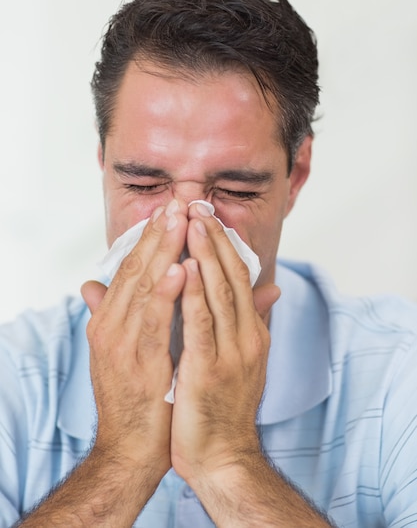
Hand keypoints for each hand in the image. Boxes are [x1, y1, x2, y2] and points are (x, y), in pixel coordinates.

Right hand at [81, 199, 187, 484]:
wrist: (129, 451)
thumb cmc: (134, 398)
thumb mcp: (122, 348)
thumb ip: (111, 313)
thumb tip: (92, 285)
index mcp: (110, 320)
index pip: (131, 268)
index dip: (150, 237)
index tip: (169, 209)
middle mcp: (110, 326)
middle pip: (136, 269)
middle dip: (158, 233)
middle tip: (178, 200)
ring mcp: (121, 344)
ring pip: (143, 287)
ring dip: (163, 251)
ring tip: (179, 220)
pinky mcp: (138, 364)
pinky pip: (154, 323)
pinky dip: (167, 293)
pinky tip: (181, 269)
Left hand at [170, 202, 279, 484]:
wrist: (223, 456)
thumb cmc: (222, 405)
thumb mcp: (238, 357)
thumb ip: (246, 319)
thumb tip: (267, 287)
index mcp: (251, 331)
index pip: (238, 276)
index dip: (222, 243)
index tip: (206, 214)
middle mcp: (247, 336)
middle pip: (231, 276)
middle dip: (213, 238)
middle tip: (196, 204)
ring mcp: (232, 352)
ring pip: (219, 292)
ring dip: (204, 255)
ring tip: (191, 222)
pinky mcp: (211, 370)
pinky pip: (201, 324)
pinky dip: (193, 294)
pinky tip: (183, 268)